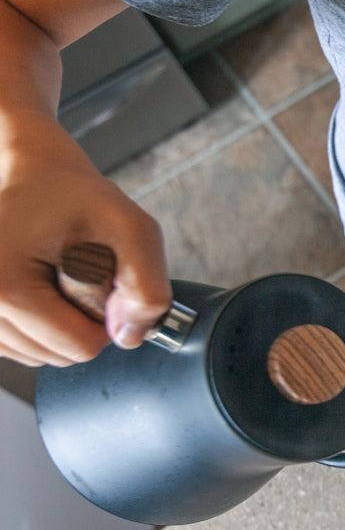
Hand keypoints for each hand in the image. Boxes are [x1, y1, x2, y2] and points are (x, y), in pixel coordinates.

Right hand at [0, 117, 170, 365]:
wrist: (31, 174)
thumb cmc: (75, 195)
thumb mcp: (131, 227)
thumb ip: (147, 284)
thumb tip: (132, 336)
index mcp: (3, 287)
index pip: (81, 346)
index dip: (109, 315)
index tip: (99, 273)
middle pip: (62, 354)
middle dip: (84, 317)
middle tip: (77, 268)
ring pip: (45, 355)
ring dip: (65, 321)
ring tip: (57, 272)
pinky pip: (28, 349)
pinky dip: (46, 324)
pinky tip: (43, 285)